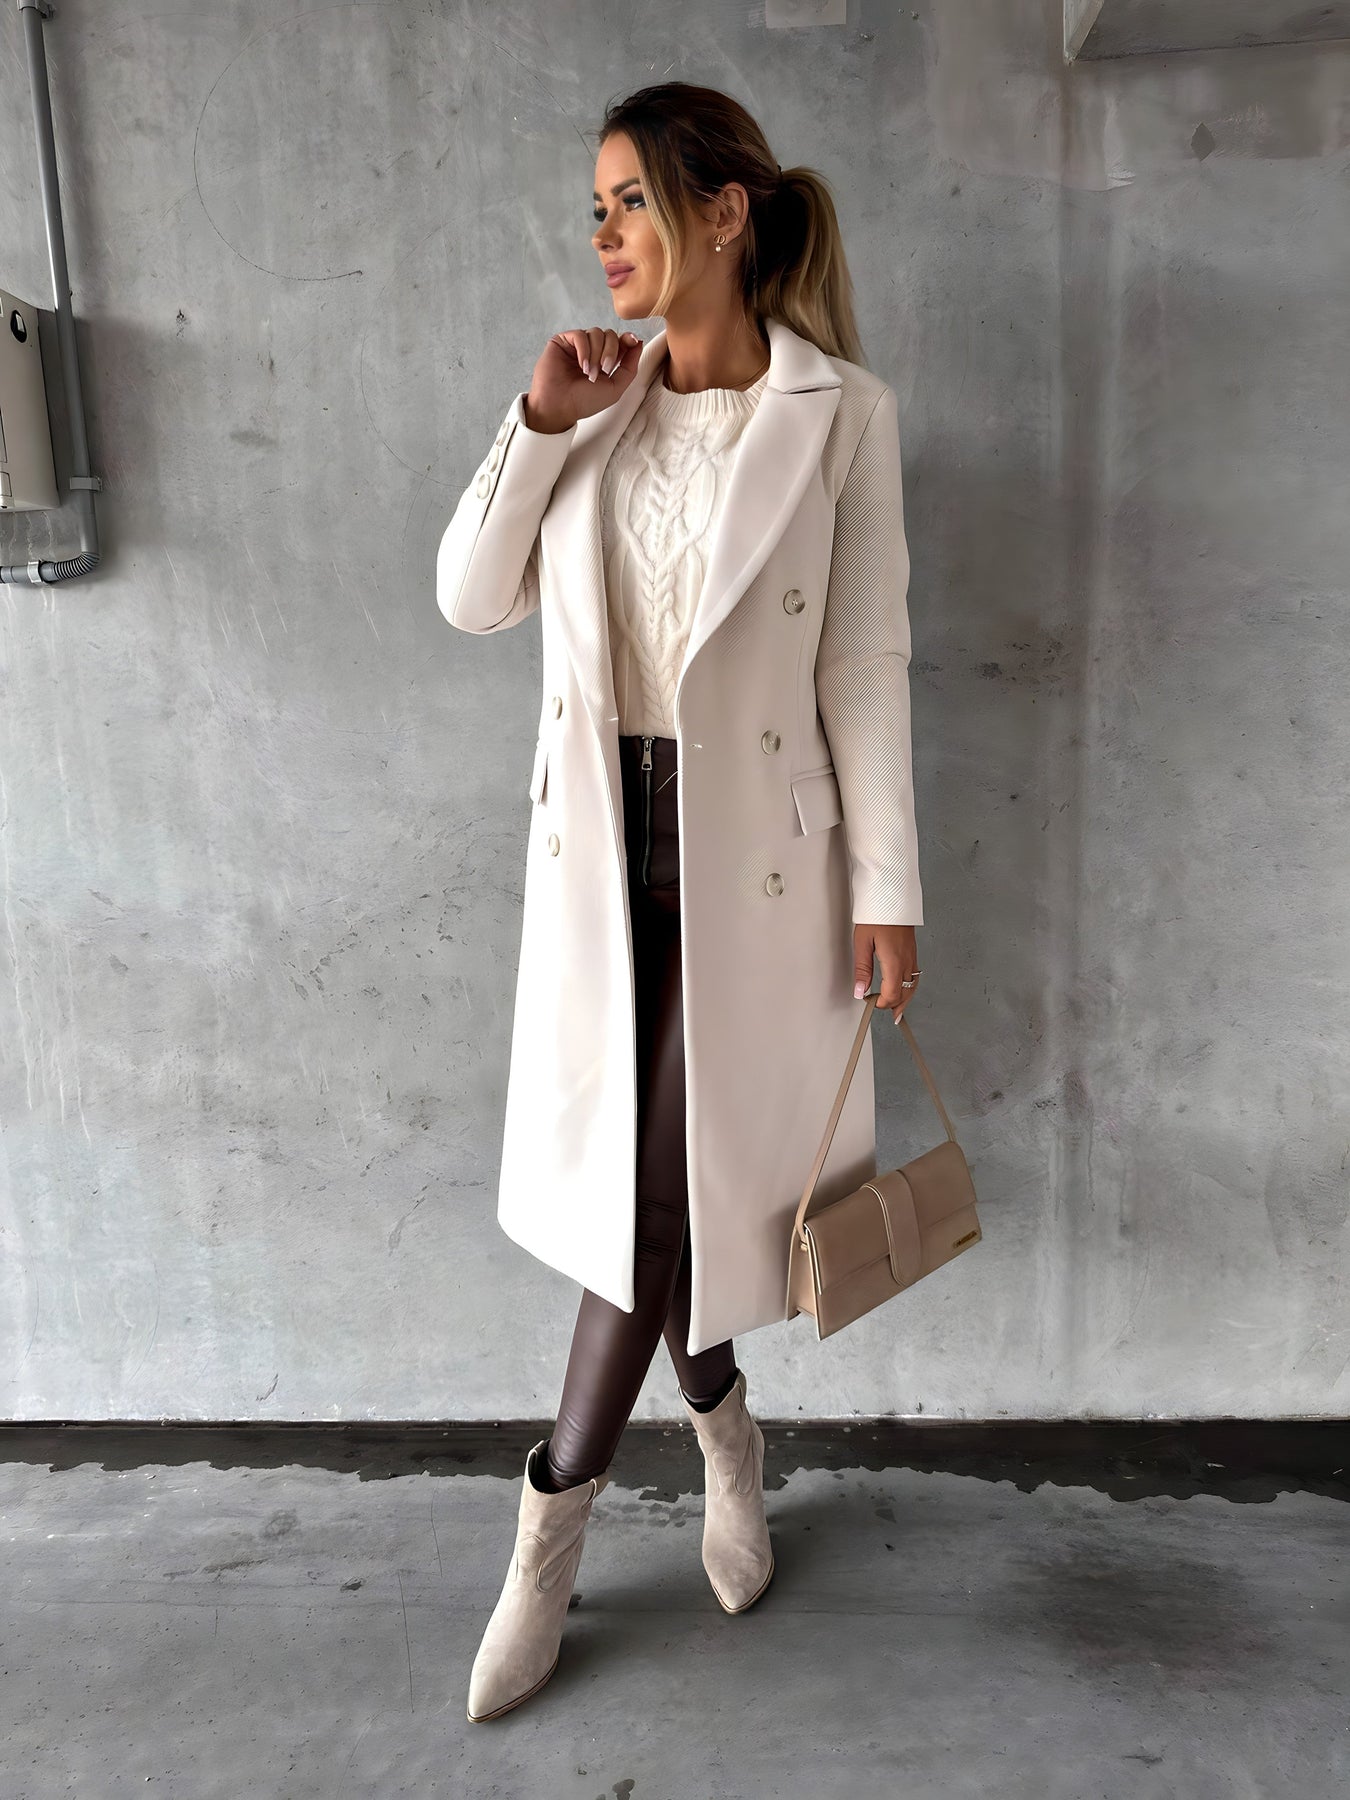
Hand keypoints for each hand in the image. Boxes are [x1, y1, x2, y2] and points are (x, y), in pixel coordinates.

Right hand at [524, 327, 644, 432]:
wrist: (559, 407)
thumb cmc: (584, 402)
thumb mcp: (615, 388)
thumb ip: (629, 367)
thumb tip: (638, 342)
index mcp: (603, 361)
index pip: (619, 341)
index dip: (627, 339)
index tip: (633, 341)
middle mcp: (590, 351)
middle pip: (610, 334)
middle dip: (611, 352)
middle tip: (604, 371)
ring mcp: (576, 346)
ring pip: (596, 333)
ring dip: (597, 354)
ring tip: (589, 373)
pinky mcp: (562, 341)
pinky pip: (580, 335)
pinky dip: (584, 350)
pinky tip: (581, 365)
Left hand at [853, 924, 920, 1024]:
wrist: (891, 896)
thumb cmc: (877, 916)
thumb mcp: (862, 943)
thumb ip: (862, 969)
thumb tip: (860, 991)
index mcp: (894, 961)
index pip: (892, 993)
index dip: (882, 1003)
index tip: (871, 1003)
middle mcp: (906, 961)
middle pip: (905, 992)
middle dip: (895, 1005)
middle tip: (886, 1013)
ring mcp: (911, 956)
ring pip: (912, 985)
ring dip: (905, 999)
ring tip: (898, 1010)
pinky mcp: (912, 951)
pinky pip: (915, 975)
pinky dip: (909, 987)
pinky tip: (903, 988)